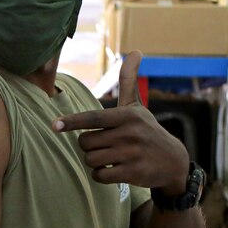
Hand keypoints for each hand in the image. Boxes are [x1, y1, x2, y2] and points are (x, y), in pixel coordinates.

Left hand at [53, 51, 189, 190]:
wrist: (173, 161)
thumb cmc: (147, 130)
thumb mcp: (137, 107)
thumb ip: (129, 81)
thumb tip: (135, 51)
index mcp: (127, 115)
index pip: (93, 118)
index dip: (71, 122)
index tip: (54, 125)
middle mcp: (129, 133)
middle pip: (85, 142)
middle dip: (89, 146)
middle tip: (105, 145)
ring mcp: (132, 154)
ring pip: (91, 160)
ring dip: (95, 161)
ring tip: (112, 157)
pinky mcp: (133, 174)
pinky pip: (100, 176)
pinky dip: (101, 175)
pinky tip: (115, 171)